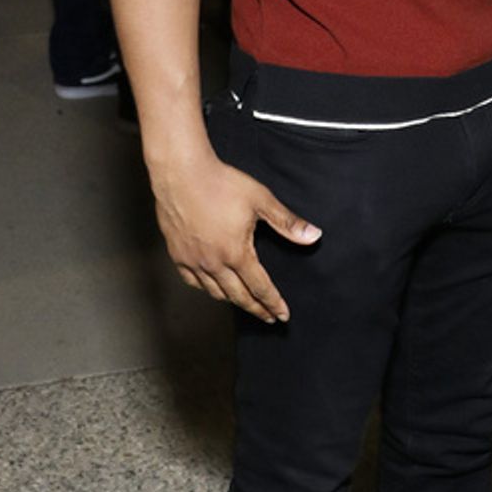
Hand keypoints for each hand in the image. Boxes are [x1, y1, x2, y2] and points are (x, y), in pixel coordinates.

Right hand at [152, 152, 320, 320]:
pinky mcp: (177, 254)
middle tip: (268, 318)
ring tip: (244, 303)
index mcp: (236, 253)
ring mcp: (192, 260)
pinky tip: (212, 286)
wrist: (181, 173)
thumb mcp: (261, 200)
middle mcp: (213, 263)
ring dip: (232, 301)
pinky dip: (205, 288)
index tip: (282, 315)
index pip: (260, 288)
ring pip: (214, 292)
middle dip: (256, 309)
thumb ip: (287, 223)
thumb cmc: (221, 183)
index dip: (273, 303)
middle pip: (238, 296)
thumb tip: (314, 236)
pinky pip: (192, 281)